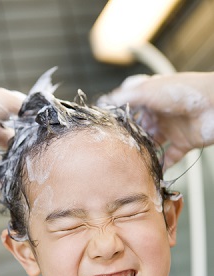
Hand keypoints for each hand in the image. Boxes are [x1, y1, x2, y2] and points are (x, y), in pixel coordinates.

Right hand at [98, 72, 213, 167]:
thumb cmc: (184, 91)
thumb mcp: (148, 90)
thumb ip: (124, 97)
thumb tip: (102, 102)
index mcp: (151, 99)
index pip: (129, 111)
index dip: (119, 121)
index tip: (106, 133)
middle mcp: (160, 114)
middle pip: (140, 130)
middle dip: (129, 140)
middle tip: (115, 152)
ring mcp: (172, 129)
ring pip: (153, 145)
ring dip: (144, 154)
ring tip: (130, 164)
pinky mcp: (184, 143)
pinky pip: (170, 157)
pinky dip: (162, 166)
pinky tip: (151, 173)